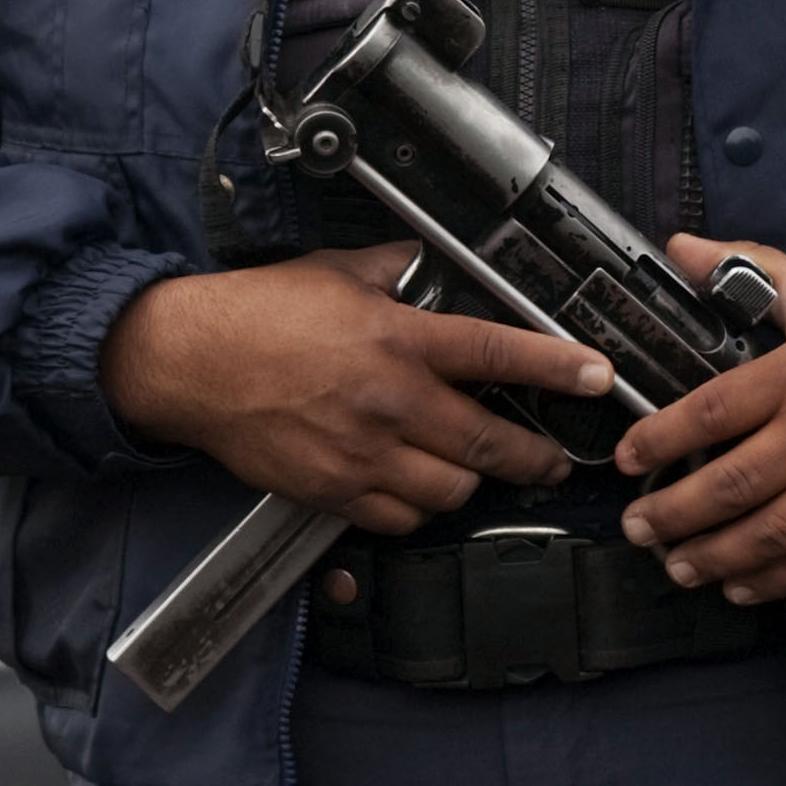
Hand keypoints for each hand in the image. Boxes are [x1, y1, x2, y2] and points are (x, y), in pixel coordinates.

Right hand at [104, 245, 613, 531]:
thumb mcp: (335, 272)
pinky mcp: (332, 491)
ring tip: (475, 470)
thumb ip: (394, 272)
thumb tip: (426, 266)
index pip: (498, 354)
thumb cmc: (255, 315)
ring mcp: (362, 454)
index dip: (556, 367)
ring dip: (471, 484)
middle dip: (536, 457)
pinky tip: (417, 489)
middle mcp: (389, 401)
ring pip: (450, 492)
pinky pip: (398, 518)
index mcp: (398, 340)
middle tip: (553, 458)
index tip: (596, 377)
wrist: (189, 361)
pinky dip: (417, 509)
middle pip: (488, 445)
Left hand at [610, 240, 785, 600]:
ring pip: (771, 533)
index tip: (628, 458)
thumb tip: (679, 248)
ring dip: (714, 556)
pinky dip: (775, 580)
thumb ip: (745, 268)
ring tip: (677, 565)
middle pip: (733, 484)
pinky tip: (739, 585)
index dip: (662, 439)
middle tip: (638, 527)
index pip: (715, 411)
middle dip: (674, 514)